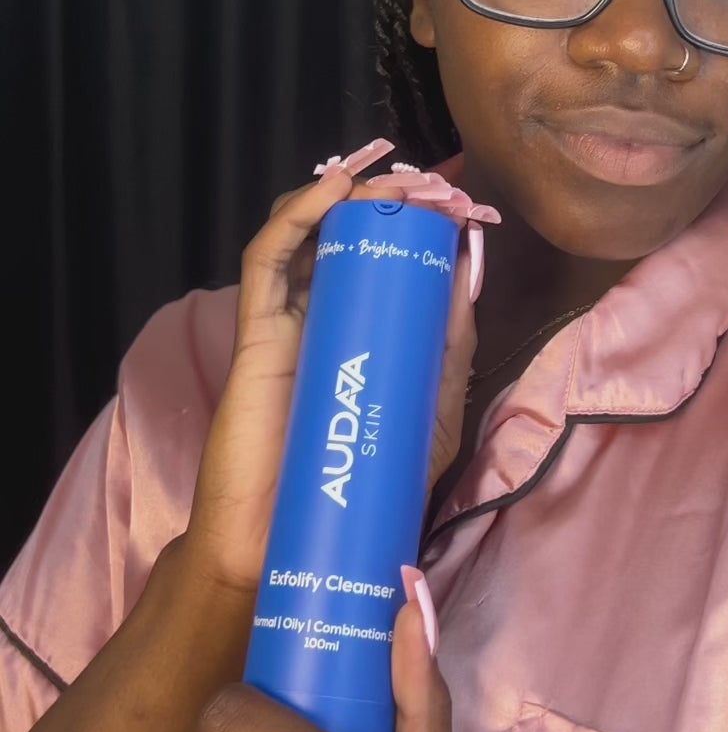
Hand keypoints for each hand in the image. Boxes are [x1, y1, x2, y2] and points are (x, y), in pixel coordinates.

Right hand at [182, 148, 477, 596]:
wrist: (287, 548)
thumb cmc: (356, 485)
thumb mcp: (426, 414)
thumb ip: (449, 353)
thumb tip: (468, 279)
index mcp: (363, 329)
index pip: (385, 256)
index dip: (418, 221)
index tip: (460, 204)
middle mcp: (323, 313)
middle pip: (346, 231)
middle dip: (390, 196)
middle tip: (435, 187)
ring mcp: (287, 318)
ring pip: (305, 229)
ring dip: (349, 192)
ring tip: (396, 183)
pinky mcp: (256, 330)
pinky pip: (268, 259)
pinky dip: (297, 215)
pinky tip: (335, 191)